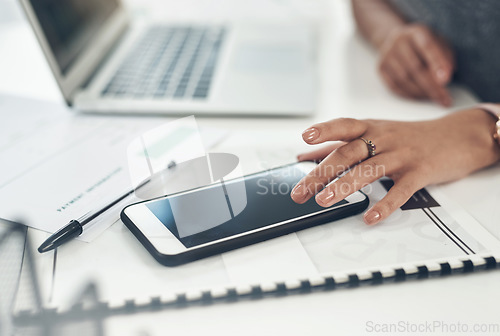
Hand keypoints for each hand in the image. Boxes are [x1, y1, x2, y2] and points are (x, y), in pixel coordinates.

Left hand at [291, 109, 499, 224]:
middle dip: (321, 173)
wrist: (457, 137)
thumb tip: (304, 155)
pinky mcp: (419, 173)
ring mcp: (402, 155)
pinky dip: (384, 205)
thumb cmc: (408, 137)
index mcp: (371, 128)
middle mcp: (383, 139)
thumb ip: (338, 143)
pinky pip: (400, 190)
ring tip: (323, 202)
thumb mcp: (374, 132)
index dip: (325, 130)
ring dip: (343, 186)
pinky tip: (368, 217)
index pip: (344, 126)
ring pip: (369, 170)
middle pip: (348, 153)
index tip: (305, 137)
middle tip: (301, 192)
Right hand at [378, 24, 454, 106]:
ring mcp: (387, 55)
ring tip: (436, 98)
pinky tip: (421, 96)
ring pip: (404, 79)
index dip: (437, 63)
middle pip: (415, 67)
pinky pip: (394, 85)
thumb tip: (445, 77)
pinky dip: (409, 94)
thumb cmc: (423, 44)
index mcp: (416, 32)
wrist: (396, 40)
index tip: (446, 80)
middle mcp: (398, 41)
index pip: (427, 47)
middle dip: (432, 86)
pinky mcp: (380, 67)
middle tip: (444, 99)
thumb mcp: (439, 43)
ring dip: (422, 92)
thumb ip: (445, 56)